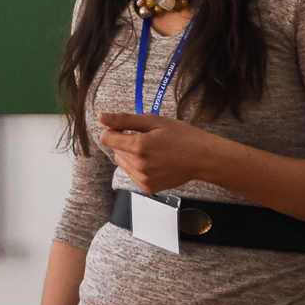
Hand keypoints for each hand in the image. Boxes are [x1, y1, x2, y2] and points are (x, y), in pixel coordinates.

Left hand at [96, 112, 224, 195]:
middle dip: (125, 142)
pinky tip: (155, 162)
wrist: (203, 158)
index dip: (114, 130)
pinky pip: (132, 174)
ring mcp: (143, 179)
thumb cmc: (181, 136)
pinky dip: (138, 167)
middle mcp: (139, 166)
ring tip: (152, 150)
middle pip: (115, 150)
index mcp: (139, 147)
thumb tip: (101, 117)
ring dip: (131, 155)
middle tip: (148, 138)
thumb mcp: (153, 121)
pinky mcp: (148, 188)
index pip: (106, 138)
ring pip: (122, 162)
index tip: (127, 128)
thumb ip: (124, 120)